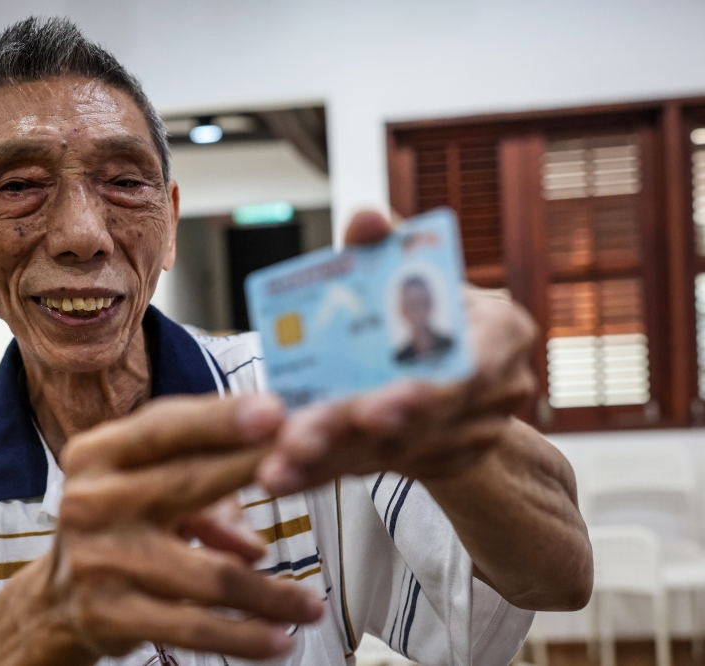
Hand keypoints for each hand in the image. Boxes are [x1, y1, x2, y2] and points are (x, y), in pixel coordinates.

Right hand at [0, 395, 323, 665]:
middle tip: (314, 468)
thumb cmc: (120, 521)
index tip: (276, 411)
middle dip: (257, 473)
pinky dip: (243, 636)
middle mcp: (93, 499)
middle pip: (189, 483)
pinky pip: (193, 627)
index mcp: (99, 453)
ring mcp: (100, 559)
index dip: (222, 419)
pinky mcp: (110, 613)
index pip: (166, 427)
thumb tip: (261, 522)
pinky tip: (280, 640)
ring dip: (270, 594)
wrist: (56, 597)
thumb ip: (202, 478)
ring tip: (313, 605)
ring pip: (207, 574)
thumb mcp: (146, 483)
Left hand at [256, 210, 537, 493]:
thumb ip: (386, 245)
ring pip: (394, 452)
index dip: (424, 392)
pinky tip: (283, 477)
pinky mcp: (441, 463)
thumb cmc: (426, 304)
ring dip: (330, 458)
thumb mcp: (409, 269)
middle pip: (422, 420)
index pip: (470, 368)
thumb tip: (365, 218)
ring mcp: (473, 435)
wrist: (453, 362)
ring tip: (277, 462)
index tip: (374, 409)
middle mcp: (496, 392)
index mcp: (499, 334)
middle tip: (300, 439)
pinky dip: (328, 472)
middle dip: (355, 431)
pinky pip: (378, 470)